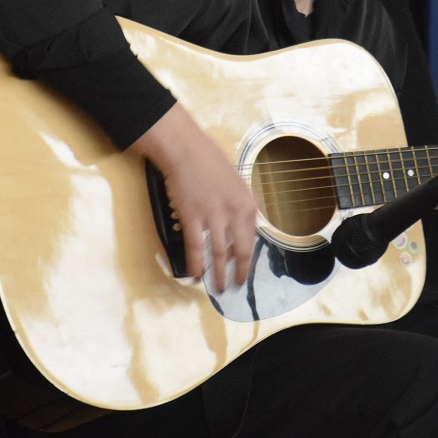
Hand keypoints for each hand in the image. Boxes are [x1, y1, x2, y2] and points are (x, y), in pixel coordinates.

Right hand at [129, 103, 257, 291]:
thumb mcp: (235, 183)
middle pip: (239, 251)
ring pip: (218, 254)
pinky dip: (195, 264)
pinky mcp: (192, 218)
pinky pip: (195, 248)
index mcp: (248, 203)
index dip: (247, 257)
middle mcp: (235, 212)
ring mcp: (213, 216)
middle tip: (234, 286)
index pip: (252, 238)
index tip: (243, 268)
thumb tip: (239, 229)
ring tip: (218, 288)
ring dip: (218, 274)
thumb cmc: (210, 161)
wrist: (185, 149)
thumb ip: (239, 206)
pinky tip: (195, 275)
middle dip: (238, 272)